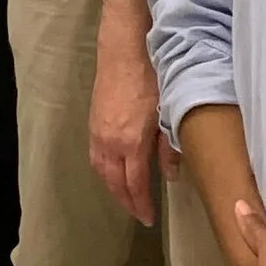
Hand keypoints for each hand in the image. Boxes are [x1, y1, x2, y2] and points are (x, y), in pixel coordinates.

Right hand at [88, 0, 159, 226]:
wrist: (126, 47)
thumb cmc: (153, 77)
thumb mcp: (169, 112)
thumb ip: (169, 146)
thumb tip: (172, 174)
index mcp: (131, 143)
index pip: (134, 185)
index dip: (141, 205)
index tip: (148, 219)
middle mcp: (110, 142)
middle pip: (114, 182)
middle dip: (126, 201)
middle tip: (138, 214)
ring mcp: (98, 132)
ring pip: (101, 171)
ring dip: (113, 187)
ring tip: (126, 197)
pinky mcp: (93, 122)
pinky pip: (96, 156)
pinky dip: (104, 170)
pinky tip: (113, 171)